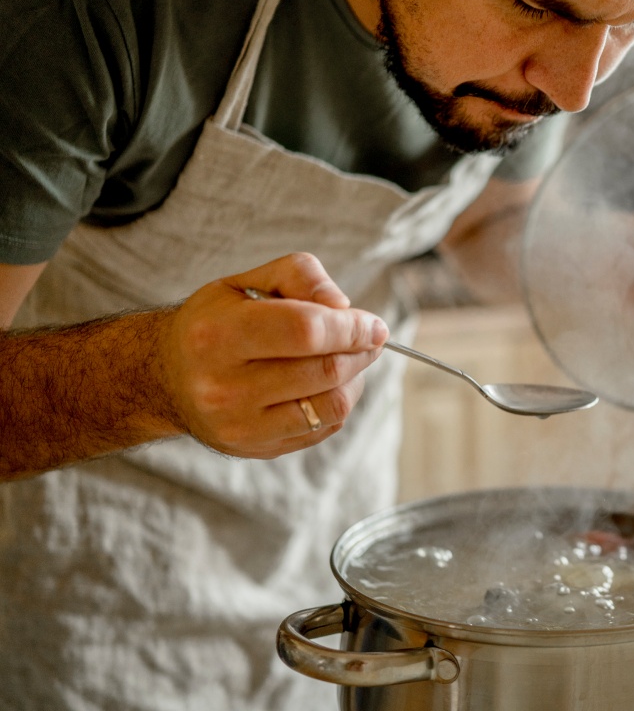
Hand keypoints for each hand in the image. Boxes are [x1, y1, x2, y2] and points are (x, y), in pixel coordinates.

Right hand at [160, 252, 388, 458]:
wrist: (167, 377)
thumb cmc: (217, 321)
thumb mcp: (247, 281)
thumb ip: (300, 275)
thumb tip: (344, 306)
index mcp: (217, 335)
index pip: (304, 331)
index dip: (351, 327)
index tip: (374, 324)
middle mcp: (223, 387)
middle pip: (325, 370)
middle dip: (361, 350)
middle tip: (370, 337)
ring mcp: (240, 425)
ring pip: (332, 405)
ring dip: (355, 378)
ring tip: (349, 358)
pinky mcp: (256, 449)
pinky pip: (324, 428)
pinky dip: (339, 401)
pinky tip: (326, 384)